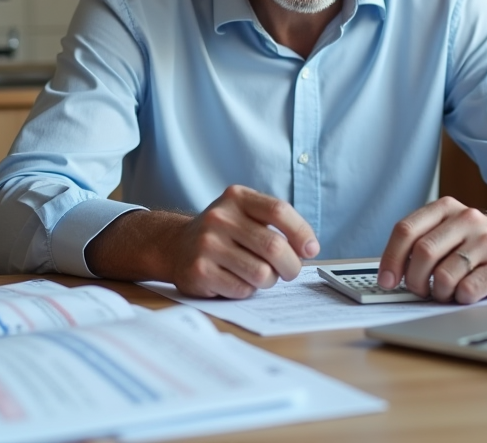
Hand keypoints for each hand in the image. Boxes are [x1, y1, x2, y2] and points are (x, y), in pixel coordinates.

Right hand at [170, 185, 318, 298]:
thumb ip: (277, 224)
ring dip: (269, 280)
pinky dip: (248, 290)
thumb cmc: (224, 233)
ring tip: (260, 274)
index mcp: (236, 197)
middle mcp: (219, 217)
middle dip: (291, 265)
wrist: (175, 245)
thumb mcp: (245, 214)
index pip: (278, 210)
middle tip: (290, 271)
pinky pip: (242, 289)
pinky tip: (237, 280)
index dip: (301, 232)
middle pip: (274, 246)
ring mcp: (207, 244)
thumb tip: (309, 248)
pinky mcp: (199, 271)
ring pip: (261, 273)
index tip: (311, 249)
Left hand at [377, 197, 486, 303]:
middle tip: (419, 289)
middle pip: (423, 253)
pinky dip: (459, 298)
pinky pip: (467, 290)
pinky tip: (464, 292)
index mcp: (445, 207)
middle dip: (414, 279)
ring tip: (445, 290)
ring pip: (444, 276)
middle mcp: (467, 219)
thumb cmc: (473, 242)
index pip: (406, 230)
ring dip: (438, 292)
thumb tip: (389, 274)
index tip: (386, 280)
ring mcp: (486, 241)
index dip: (391, 259)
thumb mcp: (446, 229)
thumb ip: (419, 241)